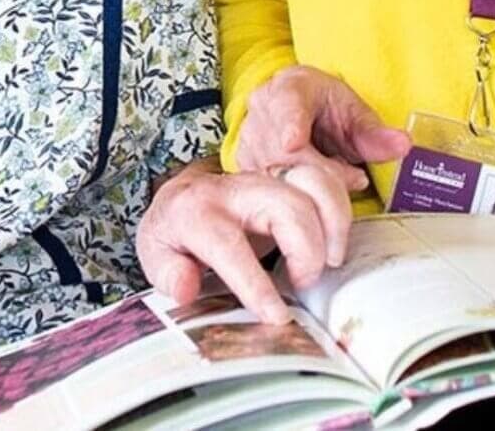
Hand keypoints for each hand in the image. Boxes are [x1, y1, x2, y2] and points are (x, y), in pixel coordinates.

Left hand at [137, 158, 354, 323]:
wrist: (183, 194)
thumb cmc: (173, 232)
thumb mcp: (154, 253)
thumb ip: (168, 273)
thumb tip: (187, 287)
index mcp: (196, 211)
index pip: (229, 245)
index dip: (255, 283)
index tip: (276, 316)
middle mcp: (234, 188)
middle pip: (285, 204)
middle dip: (306, 249)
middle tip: (304, 284)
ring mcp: (264, 177)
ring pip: (312, 182)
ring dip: (332, 222)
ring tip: (330, 260)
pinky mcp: (286, 177)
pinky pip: (324, 178)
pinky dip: (340, 205)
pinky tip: (337, 236)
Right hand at [237, 65, 409, 191]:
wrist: (301, 111)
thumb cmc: (327, 109)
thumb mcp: (355, 114)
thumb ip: (376, 133)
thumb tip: (403, 144)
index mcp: (289, 86)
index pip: (287, 105)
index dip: (290, 125)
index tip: (293, 143)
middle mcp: (262, 108)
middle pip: (283, 151)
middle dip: (321, 171)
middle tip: (354, 178)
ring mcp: (248, 138)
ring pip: (274, 173)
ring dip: (309, 186)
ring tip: (336, 178)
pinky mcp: (244, 165)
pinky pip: (267, 188)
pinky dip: (293, 195)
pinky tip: (311, 190)